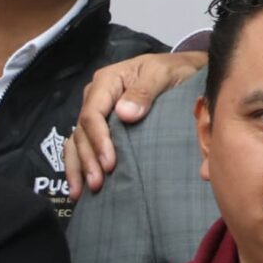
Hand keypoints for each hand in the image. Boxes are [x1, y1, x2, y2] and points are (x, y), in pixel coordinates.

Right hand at [65, 51, 206, 198]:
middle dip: (88, 159)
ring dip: (79, 167)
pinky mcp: (102, 126)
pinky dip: (79, 165)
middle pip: (82, 131)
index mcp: (107, 81)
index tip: (109, 163)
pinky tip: (80, 187)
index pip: (93, 113)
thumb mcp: (163, 74)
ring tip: (83, 192)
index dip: (99, 140)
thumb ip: (145, 91)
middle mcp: (96, 97)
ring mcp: (98, 112)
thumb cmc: (175, 71)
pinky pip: (82, 146)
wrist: (184, 70)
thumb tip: (124, 114)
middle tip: (97, 184)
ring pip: (77, 141)